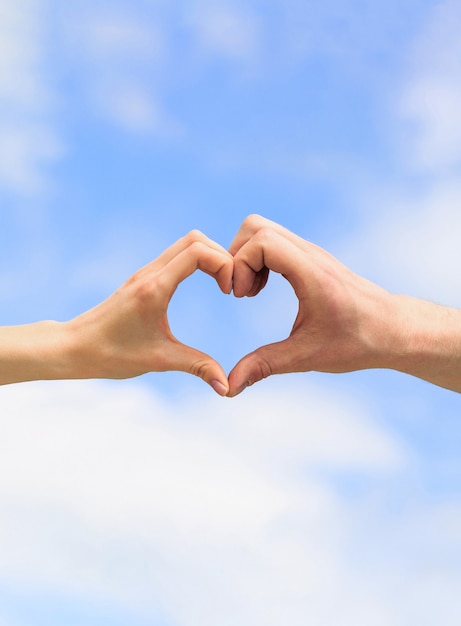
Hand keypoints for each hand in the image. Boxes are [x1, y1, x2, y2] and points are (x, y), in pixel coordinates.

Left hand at [67, 230, 232, 395]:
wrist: (73, 347)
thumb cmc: (110, 354)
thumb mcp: (159, 360)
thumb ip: (197, 367)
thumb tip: (226, 387)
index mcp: (155, 287)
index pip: (198, 252)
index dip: (224, 265)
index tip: (228, 293)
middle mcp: (150, 273)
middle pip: (195, 239)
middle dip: (222, 257)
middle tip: (230, 286)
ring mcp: (145, 273)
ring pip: (185, 244)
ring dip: (210, 257)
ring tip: (221, 285)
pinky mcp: (143, 279)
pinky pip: (176, 255)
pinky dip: (197, 261)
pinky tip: (204, 285)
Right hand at [227, 215, 399, 395]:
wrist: (393, 329)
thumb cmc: (357, 341)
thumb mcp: (307, 356)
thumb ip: (265, 366)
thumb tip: (230, 387)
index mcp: (310, 273)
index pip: (261, 241)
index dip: (240, 265)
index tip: (241, 297)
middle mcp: (309, 254)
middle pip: (255, 226)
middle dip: (236, 256)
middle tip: (241, 292)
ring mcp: (310, 252)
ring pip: (263, 230)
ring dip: (247, 257)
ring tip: (251, 292)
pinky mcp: (310, 258)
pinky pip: (274, 242)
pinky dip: (259, 259)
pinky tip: (264, 289)